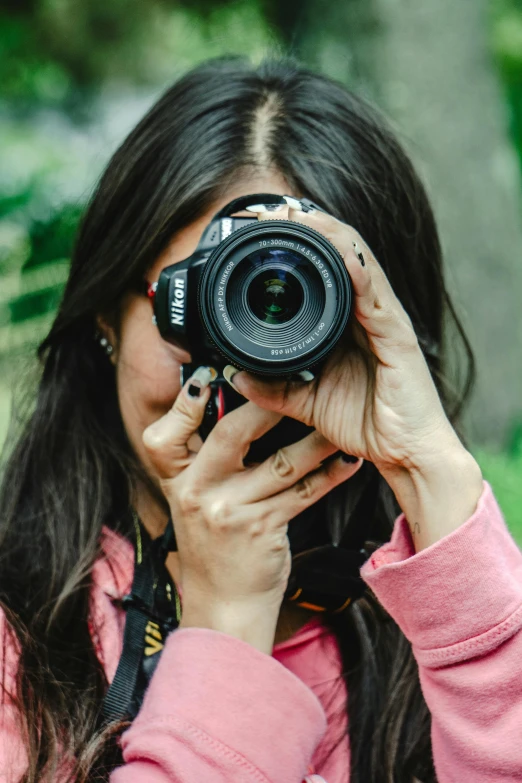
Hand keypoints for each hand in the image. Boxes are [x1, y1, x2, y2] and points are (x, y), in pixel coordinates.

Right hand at [142, 369, 362, 652]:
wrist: (224, 603)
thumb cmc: (213, 542)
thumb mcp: (191, 497)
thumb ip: (201, 454)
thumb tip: (222, 398)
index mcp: (175, 478)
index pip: (166, 434)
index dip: (185, 402)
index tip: (210, 374)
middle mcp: (196, 491)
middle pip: (231, 434)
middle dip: (266, 404)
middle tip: (297, 378)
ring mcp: (230, 511)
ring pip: (280, 463)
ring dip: (315, 439)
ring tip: (338, 418)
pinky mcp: (262, 529)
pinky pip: (304, 494)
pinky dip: (330, 475)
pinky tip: (348, 460)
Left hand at [226, 203, 483, 550]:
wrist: (404, 454)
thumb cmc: (364, 423)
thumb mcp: (305, 402)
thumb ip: (272, 388)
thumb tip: (232, 375)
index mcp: (347, 323)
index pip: (324, 268)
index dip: (297, 243)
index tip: (260, 227)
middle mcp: (367, 313)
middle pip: (341, 253)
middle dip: (309, 226)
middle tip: (273, 209)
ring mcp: (385, 321)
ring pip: (360, 263)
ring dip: (330, 236)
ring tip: (300, 215)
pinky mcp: (398, 338)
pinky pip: (378, 299)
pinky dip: (360, 274)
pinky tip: (344, 257)